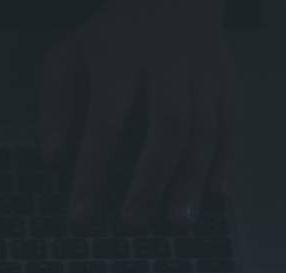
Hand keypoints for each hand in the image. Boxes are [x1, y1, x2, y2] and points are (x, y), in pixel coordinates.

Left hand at [39, 0, 234, 225]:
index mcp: (120, 59)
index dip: (93, 172)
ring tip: (177, 221)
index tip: (81, 215)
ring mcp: (201, 72)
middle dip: (150, 179)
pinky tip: (216, 195)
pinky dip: (226, 162)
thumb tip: (53, 156)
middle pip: (167, 125)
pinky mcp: (226, 80)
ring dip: (191, 179)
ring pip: (205, 129)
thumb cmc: (111, 38)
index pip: (106, 122)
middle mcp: (167, 64)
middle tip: (132, 221)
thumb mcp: (69, 57)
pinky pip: (231, 125)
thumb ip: (57, 104)